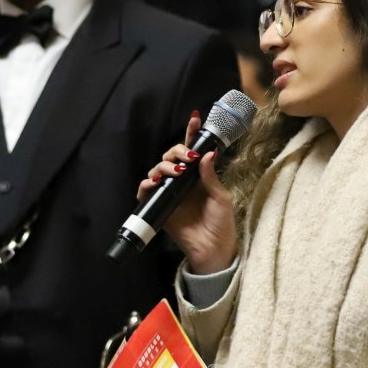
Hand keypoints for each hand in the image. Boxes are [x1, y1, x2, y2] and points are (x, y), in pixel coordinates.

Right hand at [136, 112, 238, 273]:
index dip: (191, 134)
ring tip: (175, 172)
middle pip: (171, 157)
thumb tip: (206, 153)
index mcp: (198, 176)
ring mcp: (169, 193)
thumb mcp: (221, 197)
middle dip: (176, 151)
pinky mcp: (159, 206)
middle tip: (186, 158)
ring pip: (157, 169)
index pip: (192, 151)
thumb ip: (210, 176)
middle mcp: (182, 181)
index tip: (195, 118)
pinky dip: (147, 183)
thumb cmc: (221, 223)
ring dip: (163, 166)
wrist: (213, 249)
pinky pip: (145, 191)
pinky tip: (156, 182)